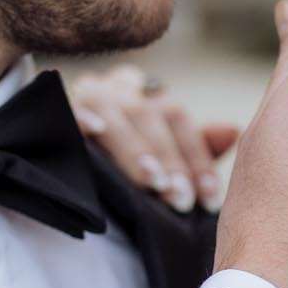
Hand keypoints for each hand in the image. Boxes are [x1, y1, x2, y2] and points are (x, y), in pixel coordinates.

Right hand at [69, 66, 239, 213]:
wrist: (57, 156)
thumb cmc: (121, 162)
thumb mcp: (162, 157)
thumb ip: (196, 148)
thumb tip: (233, 132)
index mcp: (144, 93)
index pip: (177, 117)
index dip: (196, 157)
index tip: (210, 197)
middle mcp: (116, 88)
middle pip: (149, 113)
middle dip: (170, 160)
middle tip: (182, 200)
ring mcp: (84, 94)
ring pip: (115, 112)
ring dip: (135, 149)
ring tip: (154, 183)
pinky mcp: (53, 108)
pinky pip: (66, 105)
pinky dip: (81, 115)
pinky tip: (94, 130)